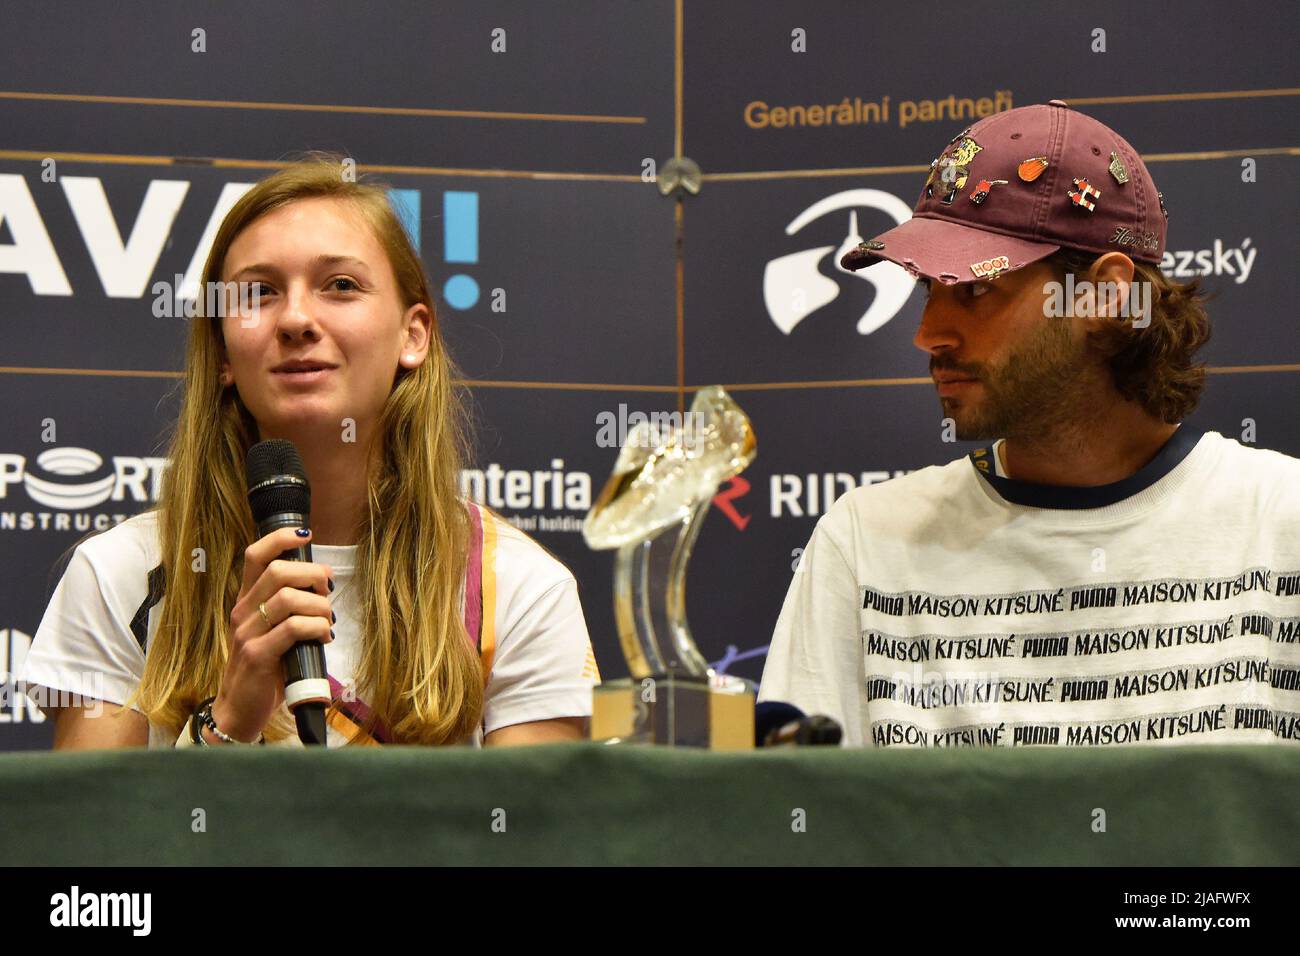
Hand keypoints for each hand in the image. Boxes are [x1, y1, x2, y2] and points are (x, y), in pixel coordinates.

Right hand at [211, 527, 334, 742]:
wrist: (240, 709)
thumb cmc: (265, 667)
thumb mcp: (272, 631)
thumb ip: (289, 607)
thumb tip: (323, 585)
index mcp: (247, 601)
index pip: (255, 556)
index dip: (280, 538)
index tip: (305, 535)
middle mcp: (243, 612)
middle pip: (278, 571)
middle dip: (313, 575)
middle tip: (328, 590)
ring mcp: (247, 633)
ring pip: (289, 599)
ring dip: (320, 606)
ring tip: (328, 622)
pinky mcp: (257, 656)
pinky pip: (292, 629)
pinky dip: (317, 628)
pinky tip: (324, 637)